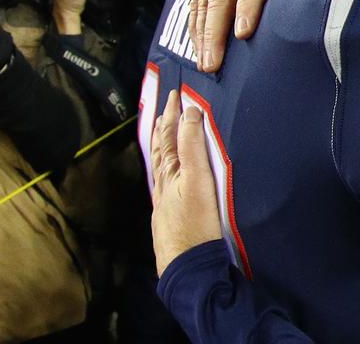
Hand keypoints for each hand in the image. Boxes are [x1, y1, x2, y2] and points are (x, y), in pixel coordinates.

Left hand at [150, 90, 222, 277]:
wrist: (189, 266)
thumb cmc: (198, 224)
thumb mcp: (199, 180)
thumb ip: (193, 146)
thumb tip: (190, 112)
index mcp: (170, 172)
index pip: (169, 136)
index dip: (172, 114)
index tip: (175, 94)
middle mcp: (163, 184)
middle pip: (161, 148)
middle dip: (164, 125)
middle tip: (166, 105)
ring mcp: (164, 201)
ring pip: (160, 166)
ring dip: (162, 145)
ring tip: (162, 132)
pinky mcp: (169, 216)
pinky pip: (163, 182)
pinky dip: (165, 168)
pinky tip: (167, 173)